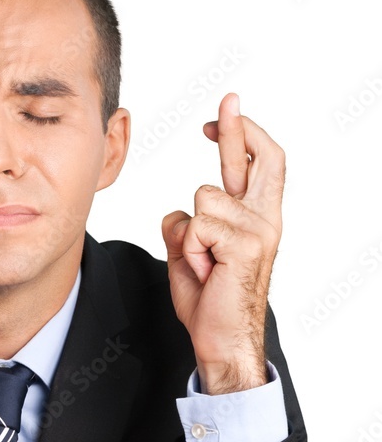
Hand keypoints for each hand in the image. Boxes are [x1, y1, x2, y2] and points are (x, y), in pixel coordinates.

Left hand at [161, 92, 284, 393]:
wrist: (221, 340)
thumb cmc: (209, 303)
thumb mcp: (189, 256)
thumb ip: (186, 228)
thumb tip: (177, 213)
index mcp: (256, 219)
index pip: (258, 165)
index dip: (241, 136)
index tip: (218, 118)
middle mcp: (264, 219)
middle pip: (252, 158)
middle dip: (236, 127)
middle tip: (227, 100)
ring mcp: (258, 229)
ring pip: (201, 198)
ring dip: (188, 235)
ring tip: (203, 265)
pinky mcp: (246, 244)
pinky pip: (196, 226)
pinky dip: (188, 251)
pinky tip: (205, 271)